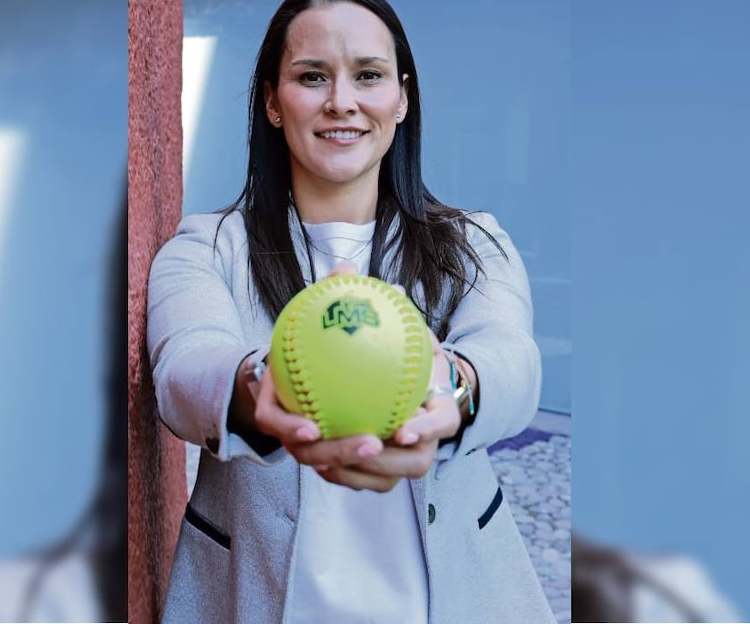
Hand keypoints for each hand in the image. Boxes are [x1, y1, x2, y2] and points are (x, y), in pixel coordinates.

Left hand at [311, 309, 462, 492]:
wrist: (404, 385)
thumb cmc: (398, 353)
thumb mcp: (394, 326)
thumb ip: (376, 303)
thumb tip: (347, 269)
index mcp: (441, 409)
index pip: (442, 423)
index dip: (426, 429)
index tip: (402, 430)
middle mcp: (425, 442)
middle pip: (414, 464)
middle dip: (386, 462)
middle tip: (362, 444)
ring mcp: (402, 462)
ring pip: (382, 481)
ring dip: (353, 471)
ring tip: (324, 454)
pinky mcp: (378, 473)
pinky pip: (357, 480)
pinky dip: (336, 471)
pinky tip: (307, 449)